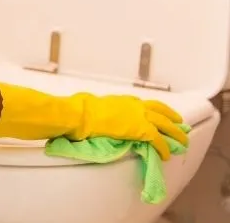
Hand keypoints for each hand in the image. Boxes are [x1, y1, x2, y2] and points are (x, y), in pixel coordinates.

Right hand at [0, 82, 188, 159]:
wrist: (74, 115)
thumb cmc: (73, 109)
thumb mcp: (83, 103)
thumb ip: (89, 106)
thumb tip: (79, 107)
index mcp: (118, 100)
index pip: (142, 103)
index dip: (154, 109)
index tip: (160, 113)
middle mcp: (131, 105)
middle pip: (159, 111)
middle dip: (171, 118)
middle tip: (180, 125)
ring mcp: (137, 116)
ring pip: (165, 124)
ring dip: (175, 133)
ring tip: (181, 141)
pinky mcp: (140, 130)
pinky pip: (158, 140)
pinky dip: (164, 147)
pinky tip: (167, 154)